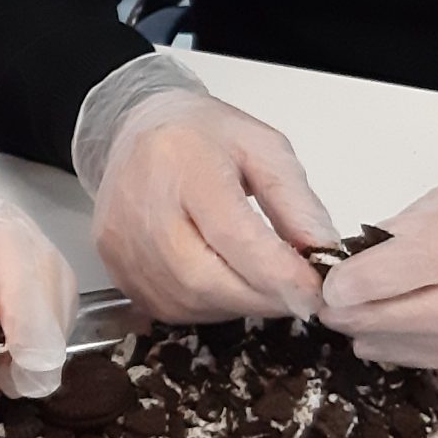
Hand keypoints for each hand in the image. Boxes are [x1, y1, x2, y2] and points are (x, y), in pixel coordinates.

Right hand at [92, 89, 338, 323]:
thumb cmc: (203, 135)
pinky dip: (209, 306)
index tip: (317, 290)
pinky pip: (170, 307)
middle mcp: (143, 207)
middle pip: (207, 279)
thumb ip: (296, 203)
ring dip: (239, 304)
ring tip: (262, 283)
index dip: (280, 272)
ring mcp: (123, 243)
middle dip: (263, 297)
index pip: (233, 234)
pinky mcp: (114, 267)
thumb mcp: (264, 148)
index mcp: (182, 164)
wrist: (138, 129)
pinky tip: (226, 282)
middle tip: (298, 295)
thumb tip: (324, 255)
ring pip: (191, 302)